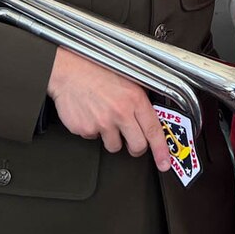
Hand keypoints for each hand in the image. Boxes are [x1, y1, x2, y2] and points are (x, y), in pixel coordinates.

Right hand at [47, 47, 171, 171]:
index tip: (164, 163)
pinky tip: (91, 114)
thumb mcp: (128, 79)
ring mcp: (101, 123)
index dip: (161, 150)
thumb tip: (152, 115)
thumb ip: (141, 99)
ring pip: (115, 146)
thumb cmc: (98, 70)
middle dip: (136, 147)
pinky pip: (94, 138)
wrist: (70, 71)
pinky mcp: (85, 129)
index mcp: (135, 99)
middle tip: (132, 140)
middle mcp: (120, 113)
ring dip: (113, 138)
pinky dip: (94, 130)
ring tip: (106, 118)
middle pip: (137, 146)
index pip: (153, 130)